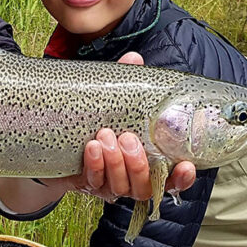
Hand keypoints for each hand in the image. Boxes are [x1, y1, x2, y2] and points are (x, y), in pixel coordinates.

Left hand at [61, 51, 195, 200]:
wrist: (59, 138)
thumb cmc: (100, 119)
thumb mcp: (114, 102)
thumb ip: (127, 84)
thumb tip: (134, 59)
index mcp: (148, 162)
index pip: (172, 179)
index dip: (182, 178)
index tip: (186, 165)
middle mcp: (132, 179)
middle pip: (144, 186)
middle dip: (138, 164)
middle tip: (128, 138)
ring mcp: (110, 185)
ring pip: (120, 187)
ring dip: (115, 163)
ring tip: (106, 136)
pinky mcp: (88, 185)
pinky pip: (94, 181)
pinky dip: (94, 165)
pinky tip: (92, 147)